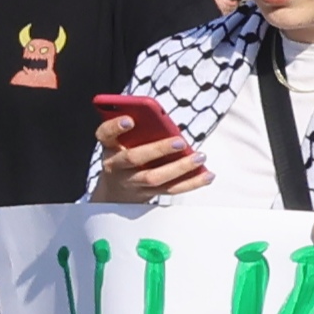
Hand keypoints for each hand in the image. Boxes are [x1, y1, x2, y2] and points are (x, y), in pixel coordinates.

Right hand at [92, 118, 208, 202]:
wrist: (116, 190)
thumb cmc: (125, 155)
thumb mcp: (122, 141)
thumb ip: (137, 130)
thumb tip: (165, 121)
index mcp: (109, 147)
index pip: (105, 134)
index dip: (115, 127)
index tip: (130, 120)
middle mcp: (117, 166)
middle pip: (134, 158)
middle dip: (157, 149)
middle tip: (179, 141)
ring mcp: (132, 182)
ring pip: (155, 178)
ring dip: (179, 168)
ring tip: (200, 157)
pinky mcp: (149, 193)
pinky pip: (171, 189)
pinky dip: (192, 183)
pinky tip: (208, 175)